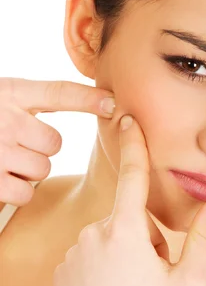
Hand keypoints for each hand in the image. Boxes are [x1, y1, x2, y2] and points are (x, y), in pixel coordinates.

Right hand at [0, 78, 114, 204]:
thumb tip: (101, 103)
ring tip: (3, 159)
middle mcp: (3, 120)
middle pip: (54, 144)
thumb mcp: (3, 97)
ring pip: (42, 170)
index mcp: (9, 93)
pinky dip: (15, 191)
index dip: (88, 98)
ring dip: (28, 170)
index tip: (114, 104)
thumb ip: (34, 100)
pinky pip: (24, 193)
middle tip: (15, 143)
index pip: (56, 92)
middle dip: (40, 148)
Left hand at [52, 114, 205, 285]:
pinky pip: (88, 255)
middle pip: (128, 219)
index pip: (133, 177)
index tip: (126, 119)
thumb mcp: (190, 281)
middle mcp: (94, 235)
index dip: (133, 145)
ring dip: (123, 254)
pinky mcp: (61, 272)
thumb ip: (205, 237)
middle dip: (144, 237)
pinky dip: (101, 267)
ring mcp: (74, 254)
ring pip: (108, 239)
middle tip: (153, 276)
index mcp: (127, 232)